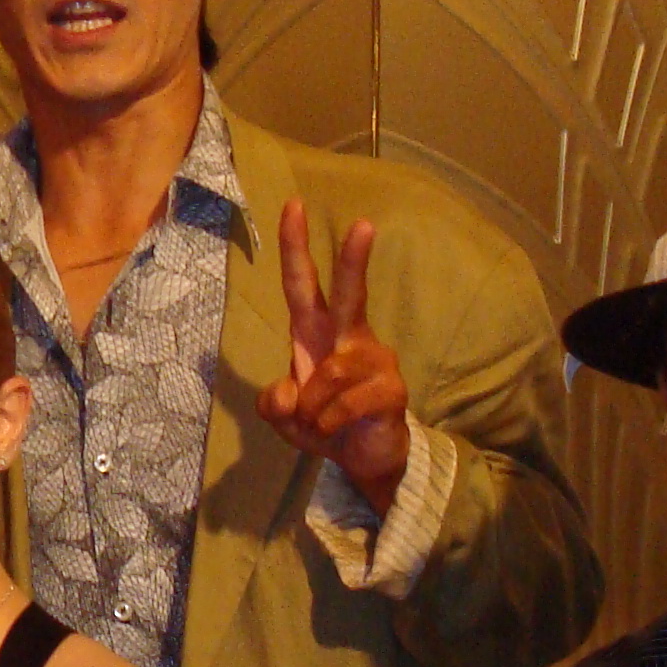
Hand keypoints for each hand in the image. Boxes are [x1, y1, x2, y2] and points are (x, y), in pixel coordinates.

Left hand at [258, 198, 412, 509]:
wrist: (367, 460)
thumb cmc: (326, 424)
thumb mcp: (286, 417)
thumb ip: (274, 404)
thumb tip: (288, 393)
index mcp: (318, 333)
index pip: (303, 285)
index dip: (295, 248)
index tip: (294, 207)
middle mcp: (349, 337)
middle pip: (349, 293)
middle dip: (353, 261)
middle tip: (364, 224)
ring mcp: (376, 361)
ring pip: (329, 376)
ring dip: (312, 409)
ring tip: (319, 423)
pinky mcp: (392, 390)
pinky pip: (344, 405)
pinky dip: (329, 424)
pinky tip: (337, 430)